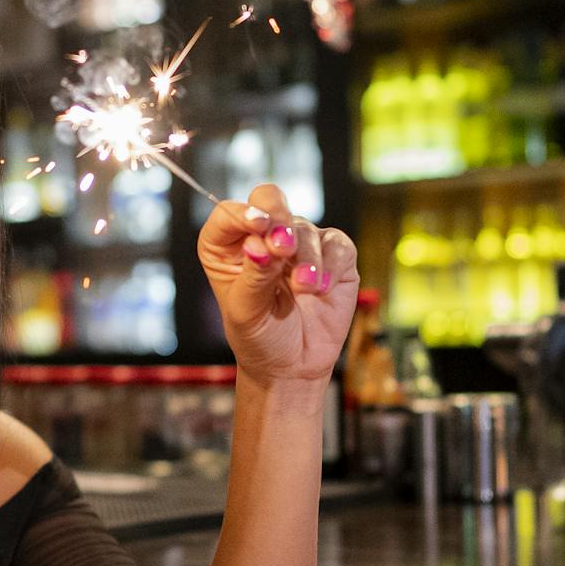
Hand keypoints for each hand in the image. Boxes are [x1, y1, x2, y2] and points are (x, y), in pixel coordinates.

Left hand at [197, 182, 359, 386]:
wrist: (293, 366)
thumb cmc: (259, 337)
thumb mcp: (247, 311)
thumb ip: (254, 275)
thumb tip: (261, 243)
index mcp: (228, 245)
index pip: (230, 212)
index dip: (244, 214)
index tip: (257, 226)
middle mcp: (262, 236)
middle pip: (270, 200)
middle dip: (278, 219)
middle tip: (282, 247)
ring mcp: (299, 243)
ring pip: (304, 228)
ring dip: (305, 258)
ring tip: (304, 288)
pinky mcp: (332, 255)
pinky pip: (337, 244)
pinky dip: (332, 264)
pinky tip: (322, 288)